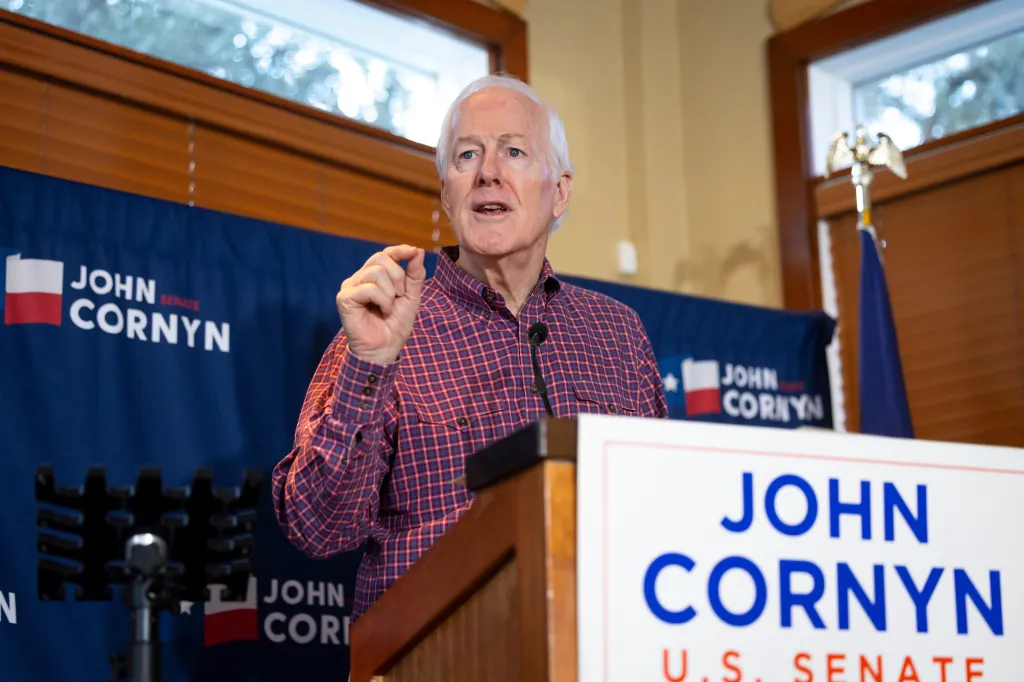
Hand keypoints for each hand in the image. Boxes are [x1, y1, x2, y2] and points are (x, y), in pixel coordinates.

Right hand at [336, 245, 425, 365]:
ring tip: (388, 308)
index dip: (399, 250)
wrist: (386, 347)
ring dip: (389, 293)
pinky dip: (381, 300)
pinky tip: (381, 311)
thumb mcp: (411, 296)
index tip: (413, 252)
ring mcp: (350, 287)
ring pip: (375, 272)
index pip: (385, 253)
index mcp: (374, 276)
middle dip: (397, 276)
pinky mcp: (345, 298)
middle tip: (399, 296)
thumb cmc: (396, 324)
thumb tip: (418, 251)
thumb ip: (414, 274)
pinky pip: (368, 288)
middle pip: (380, 258)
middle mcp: (360, 278)